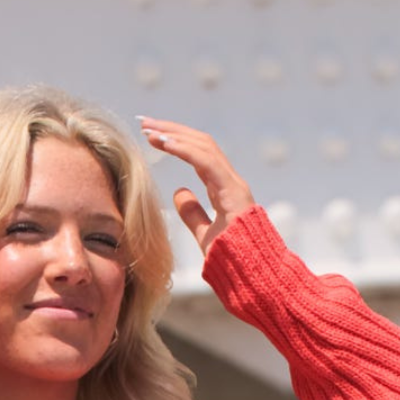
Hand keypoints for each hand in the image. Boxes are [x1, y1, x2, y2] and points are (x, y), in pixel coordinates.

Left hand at [136, 118, 256, 256]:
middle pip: (200, 143)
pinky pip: (207, 162)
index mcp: (224, 188)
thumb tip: (178, 192)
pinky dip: (185, 149)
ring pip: (204, 146)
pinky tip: (165, 142)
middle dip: (172, 130)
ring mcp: (234, 184)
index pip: (199, 154)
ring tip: (150, 129)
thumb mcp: (204, 234)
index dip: (176, 141)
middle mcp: (230, 181)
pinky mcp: (234, 192)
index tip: (150, 135)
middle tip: (145, 123)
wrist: (254, 276)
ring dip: (174, 134)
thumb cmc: (233, 261)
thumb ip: (193, 214)